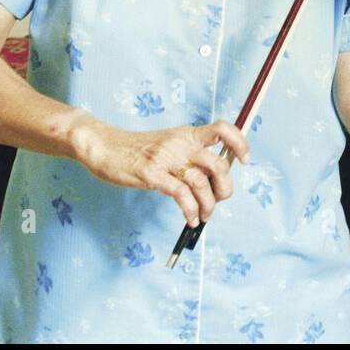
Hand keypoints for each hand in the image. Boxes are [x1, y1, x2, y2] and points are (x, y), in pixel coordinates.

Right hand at [76, 119, 250, 227]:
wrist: (104, 146)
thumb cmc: (137, 149)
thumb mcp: (168, 143)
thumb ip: (189, 155)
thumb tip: (214, 178)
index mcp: (187, 134)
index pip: (223, 129)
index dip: (240, 143)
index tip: (245, 160)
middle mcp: (181, 144)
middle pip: (219, 164)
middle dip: (225, 188)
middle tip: (219, 200)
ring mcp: (167, 159)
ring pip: (202, 183)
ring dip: (208, 206)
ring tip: (204, 217)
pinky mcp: (152, 175)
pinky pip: (181, 195)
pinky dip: (191, 211)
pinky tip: (191, 219)